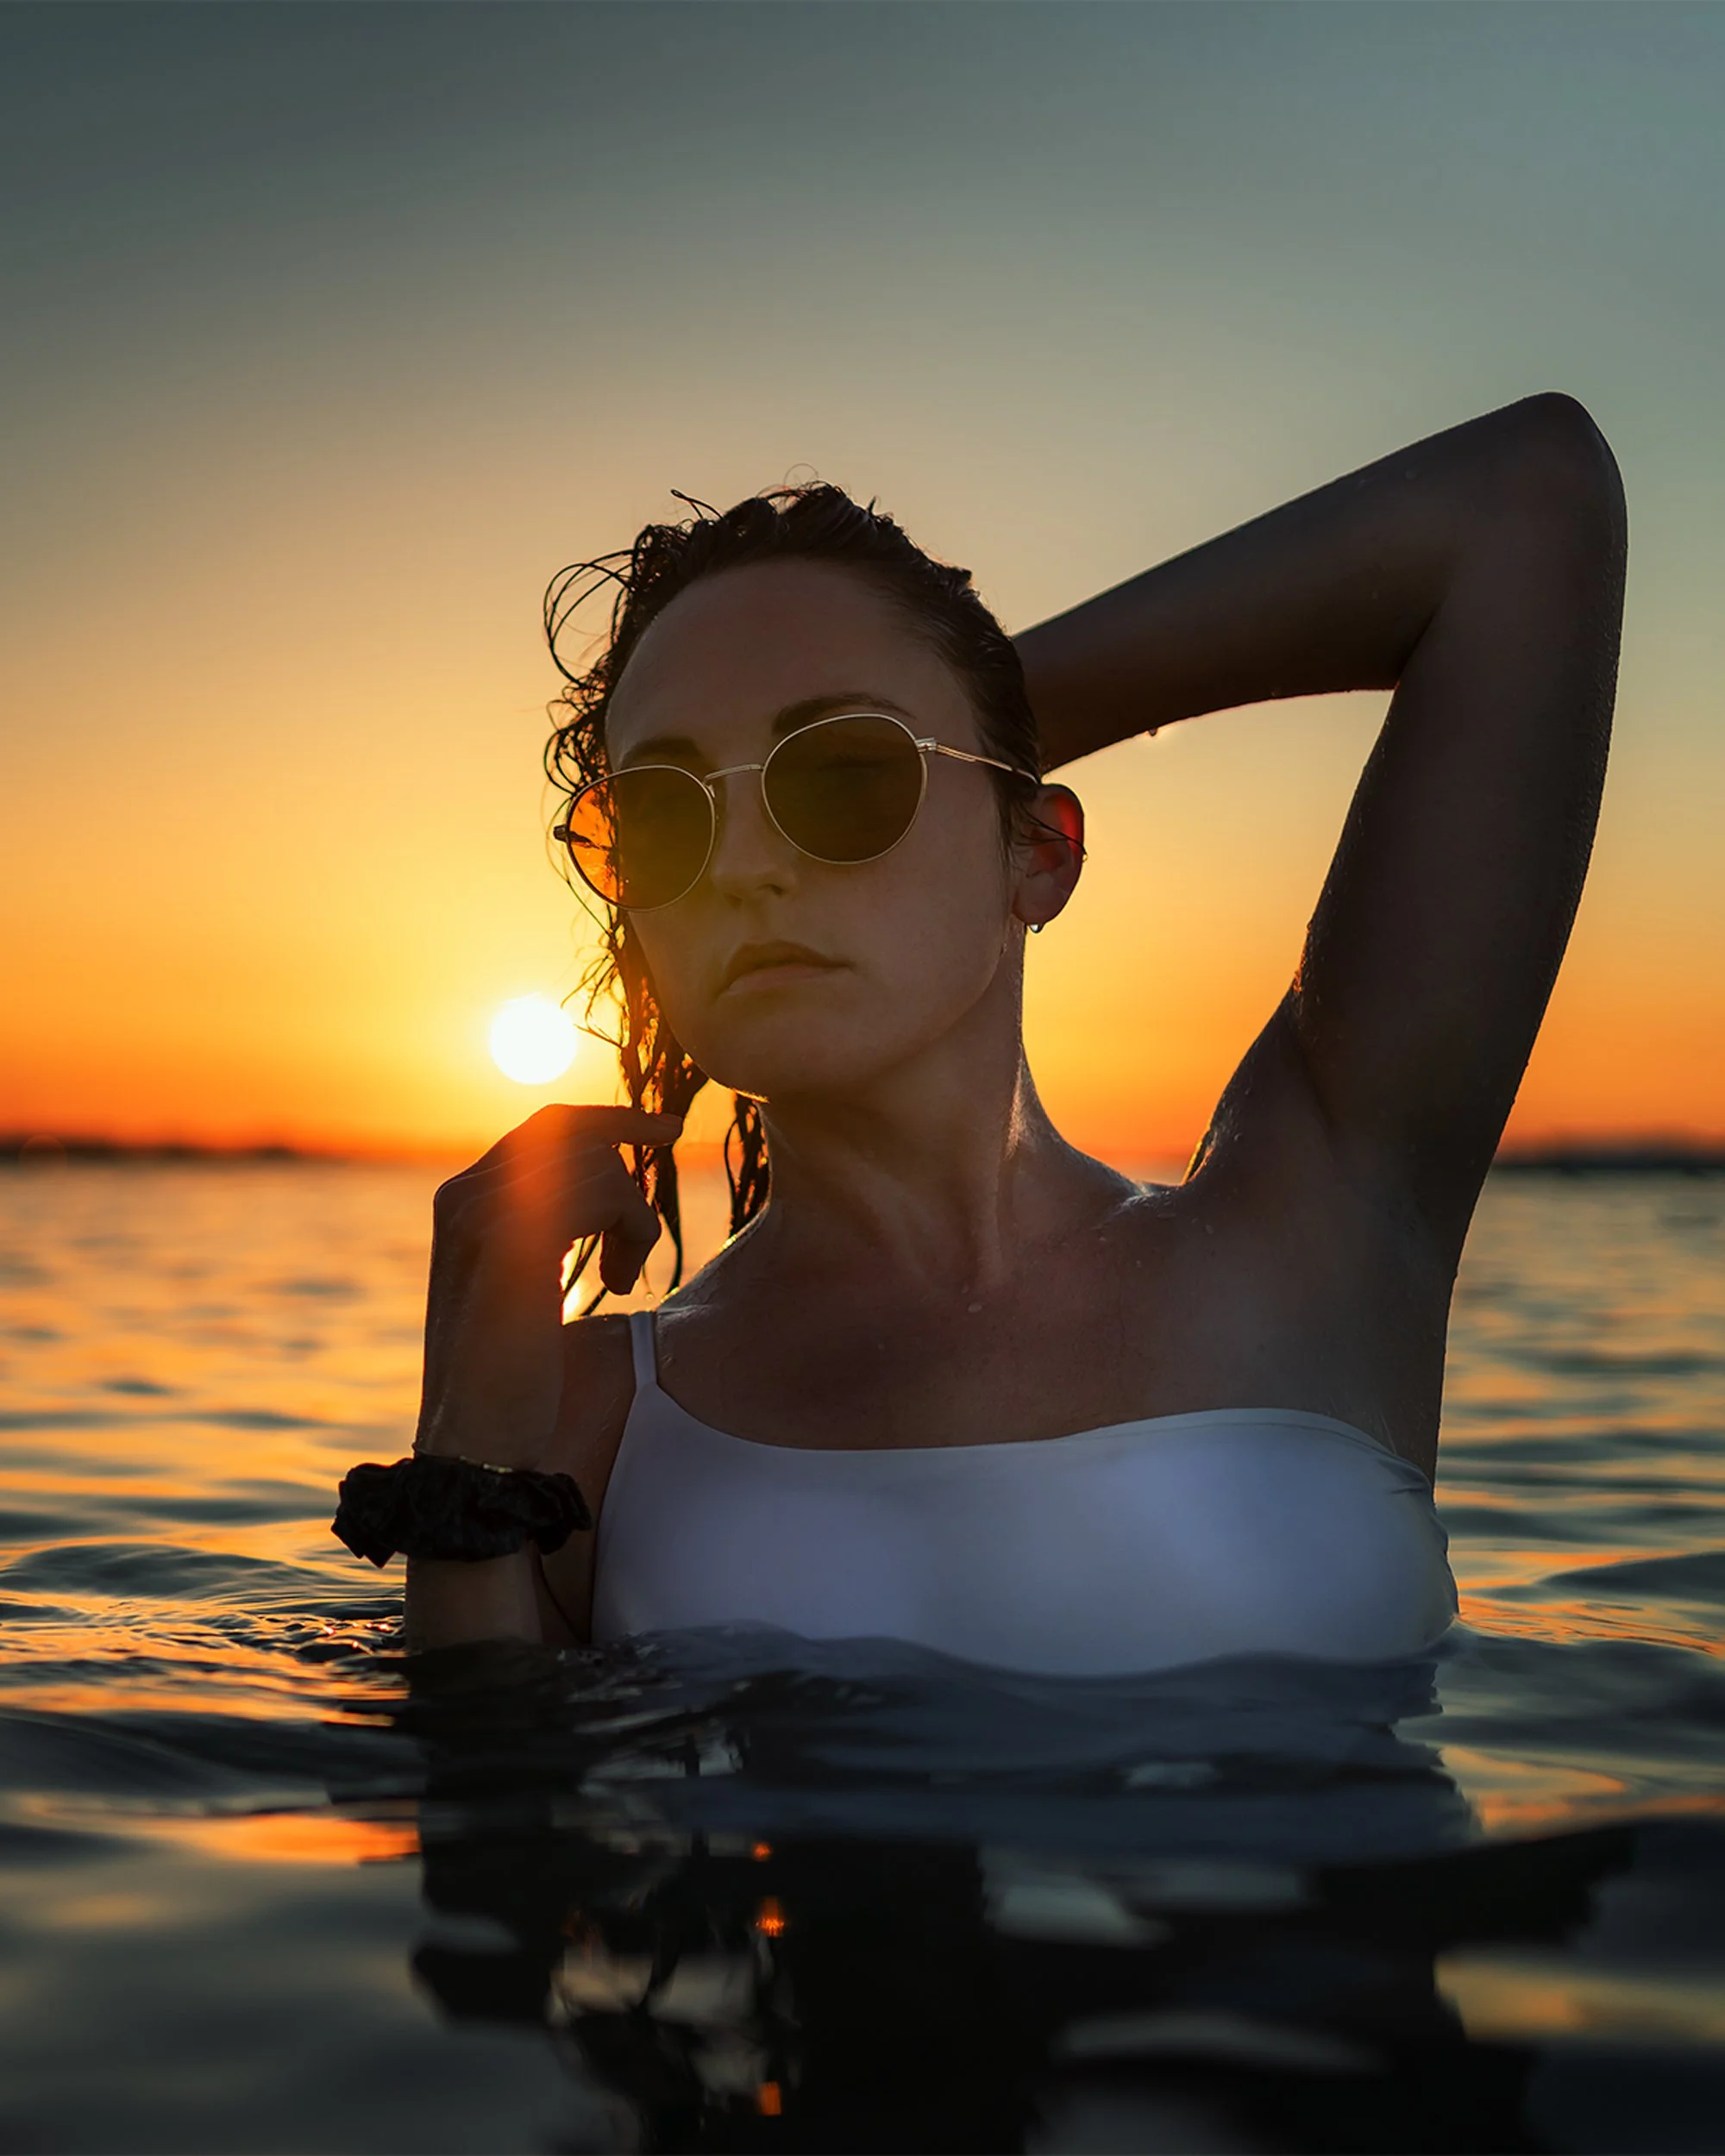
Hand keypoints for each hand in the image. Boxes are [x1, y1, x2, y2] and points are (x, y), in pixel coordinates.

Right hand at [414, 1105, 681, 1467]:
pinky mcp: (515, 1243)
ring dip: (634, 1219)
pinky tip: (617, 1283)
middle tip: (643, 1231)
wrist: (478, 1442)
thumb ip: (548, 1225)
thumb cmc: (512, 1375)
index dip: (611, 1120)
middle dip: (628, 1165)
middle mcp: (463, 1195)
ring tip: (620, 1278)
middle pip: (573, 1131)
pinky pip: (605, 1191)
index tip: (666, 1130)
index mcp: (460, 1200)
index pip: (546, 1126)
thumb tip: (608, 1174)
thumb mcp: (526, 1283)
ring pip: (600, 1163)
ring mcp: (483, 1214)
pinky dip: (632, 1230)